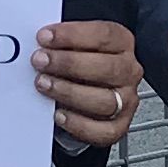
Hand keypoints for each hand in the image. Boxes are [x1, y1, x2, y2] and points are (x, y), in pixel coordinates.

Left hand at [36, 17, 141, 147]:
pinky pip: (103, 131)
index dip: (72, 35)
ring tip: (44, 85)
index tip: (45, 37)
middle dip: (68, 64)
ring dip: (69, 92)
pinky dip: (79, 125)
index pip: (104, 35)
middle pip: (107, 68)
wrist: (83, 94)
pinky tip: (59, 115)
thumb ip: (61, 42)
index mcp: (121, 43)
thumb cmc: (77, 64)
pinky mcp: (119, 126)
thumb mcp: (72, 45)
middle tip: (40, 61)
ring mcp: (126, 100)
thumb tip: (39, 41)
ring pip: (105, 100)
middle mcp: (128, 71)